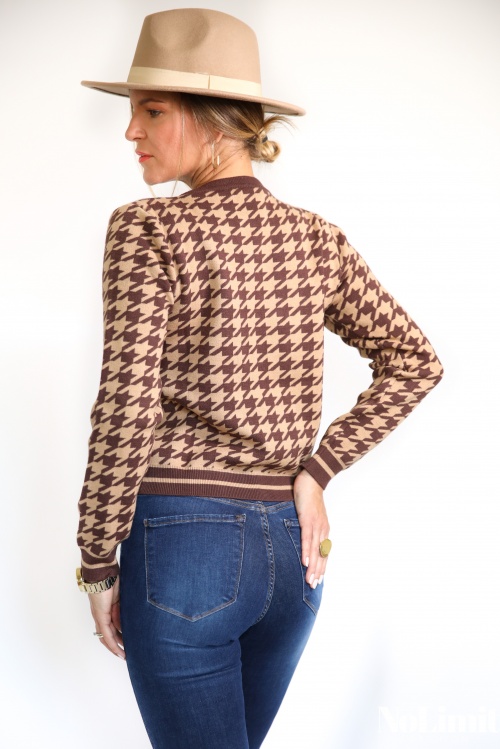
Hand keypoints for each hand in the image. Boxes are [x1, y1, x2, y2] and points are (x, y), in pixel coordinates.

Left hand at [88, 575, 124, 659]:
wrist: (103, 572)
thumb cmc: (111, 578)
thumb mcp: (121, 595)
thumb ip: (123, 607)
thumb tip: (129, 619)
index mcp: (106, 608)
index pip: (111, 627)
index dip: (118, 636)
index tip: (127, 643)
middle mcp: (101, 614)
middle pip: (107, 635)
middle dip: (116, 645)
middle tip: (126, 654)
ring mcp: (100, 616)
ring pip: (106, 637)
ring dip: (114, 647)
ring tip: (124, 656)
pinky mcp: (101, 616)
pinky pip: (106, 633)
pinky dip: (112, 643)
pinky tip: (118, 650)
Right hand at [293, 469, 329, 588]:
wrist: (311, 480)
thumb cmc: (309, 498)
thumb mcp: (310, 516)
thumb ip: (308, 528)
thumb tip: (304, 540)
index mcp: (323, 530)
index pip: (323, 553)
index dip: (321, 568)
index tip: (318, 581)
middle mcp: (322, 530)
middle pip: (321, 555)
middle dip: (317, 572)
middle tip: (313, 587)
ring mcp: (316, 525)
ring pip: (315, 550)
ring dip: (313, 567)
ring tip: (309, 580)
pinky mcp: (308, 520)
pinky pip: (307, 538)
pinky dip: (307, 551)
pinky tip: (305, 562)